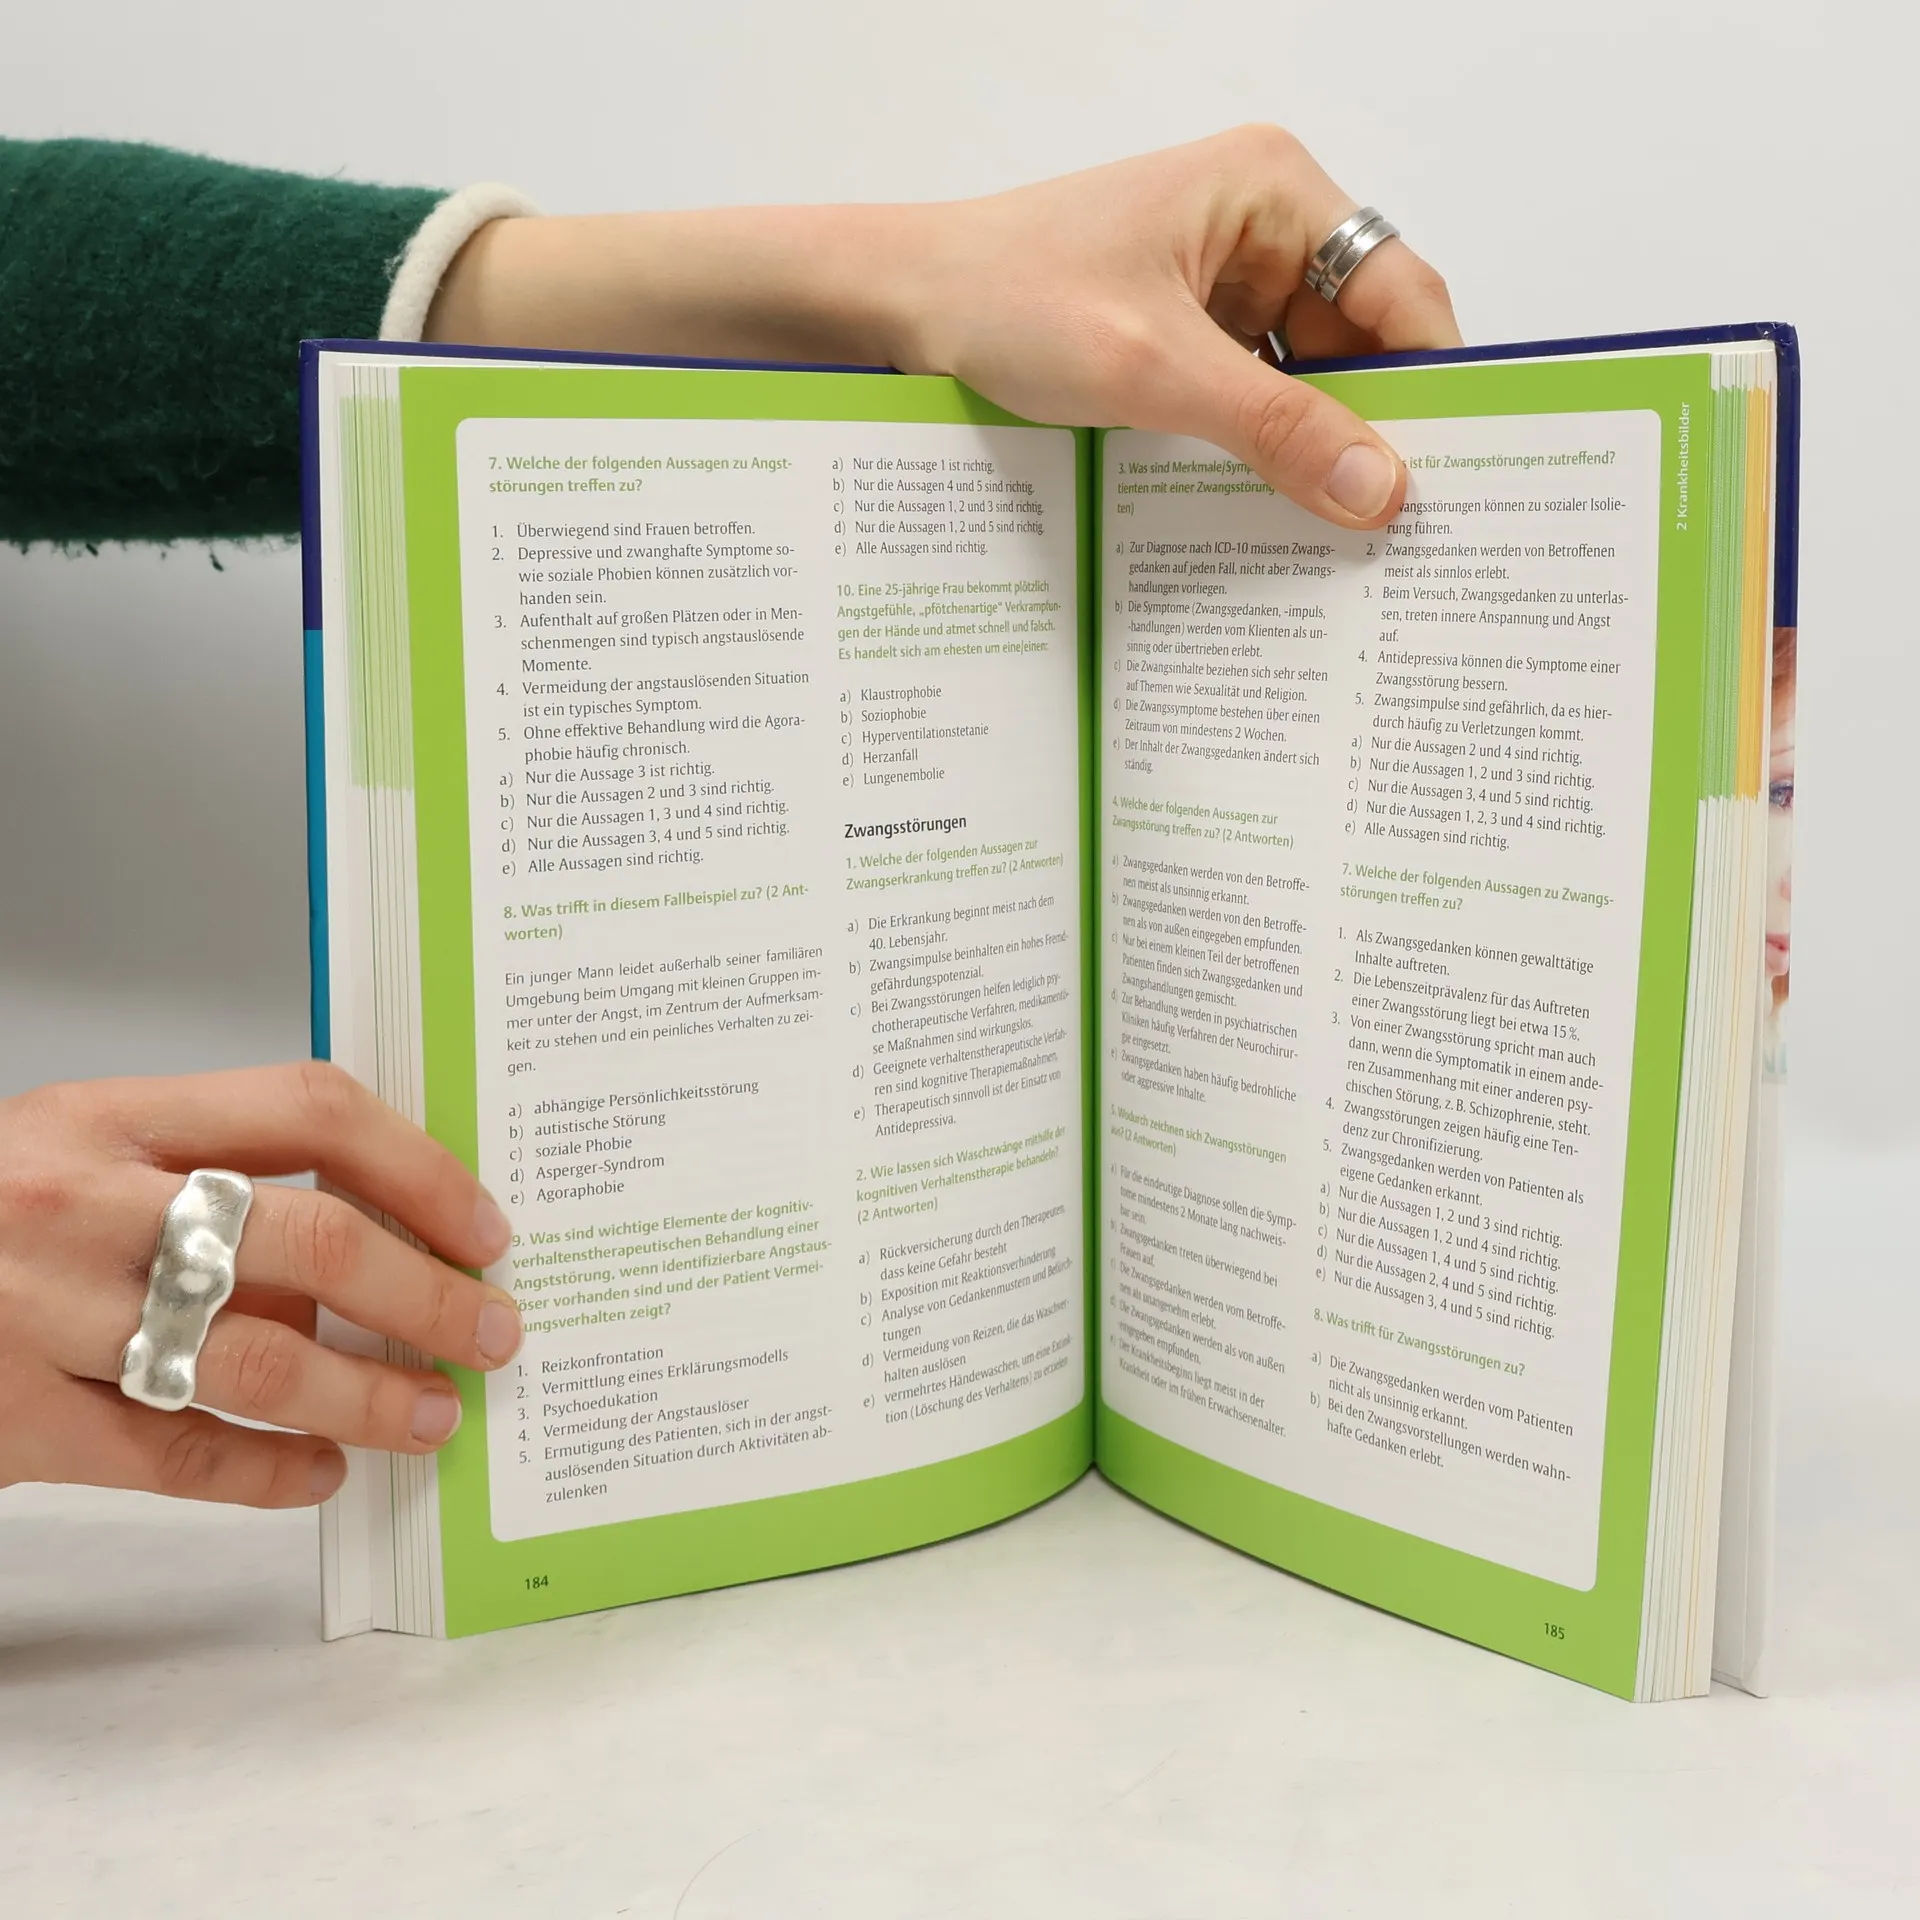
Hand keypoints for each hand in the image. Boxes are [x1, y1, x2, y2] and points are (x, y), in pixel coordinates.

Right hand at [0, 1062, 520, 1506]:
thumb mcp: (75, 1154)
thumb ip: (205, 1180)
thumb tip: (369, 1253)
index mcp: (107, 1117)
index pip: (310, 1110)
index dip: (421, 1167)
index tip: (483, 1227)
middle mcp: (82, 1207)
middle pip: (310, 1241)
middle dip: (428, 1294)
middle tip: (492, 1332)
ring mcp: (43, 1318)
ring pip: (257, 1362)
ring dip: (370, 1394)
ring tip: (432, 1413)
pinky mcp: (16, 1424)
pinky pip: (176, 1457)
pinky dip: (268, 1472)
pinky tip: (320, 1472)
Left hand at [425, 126, 1459, 528]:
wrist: (894, 310)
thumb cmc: (1003, 298)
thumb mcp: (1149, 369)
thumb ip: (1273, 427)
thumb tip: (1384, 491)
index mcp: (1272, 191)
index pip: (1401, 292)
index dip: (1432, 388)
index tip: (1451, 481)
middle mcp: (1260, 230)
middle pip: (1361, 344)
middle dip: (1372, 432)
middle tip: (1397, 537)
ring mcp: (1220, 287)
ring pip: (1308, 382)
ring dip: (1311, 455)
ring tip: (1337, 547)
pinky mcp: (1182, 341)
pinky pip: (1251, 402)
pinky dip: (1259, 458)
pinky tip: (1265, 522)